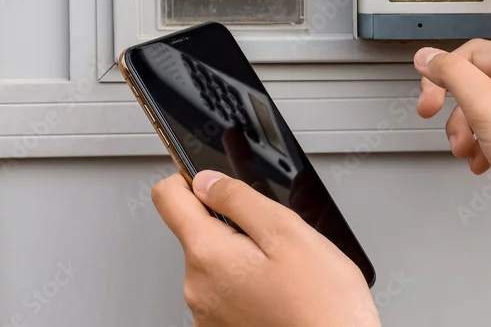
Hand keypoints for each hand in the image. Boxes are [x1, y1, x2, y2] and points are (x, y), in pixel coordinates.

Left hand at [151, 171, 379, 326]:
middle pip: (198, 230)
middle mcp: (197, 287)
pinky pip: (228, 289)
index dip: (190, 177)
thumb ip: (241, 198)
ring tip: (286, 266)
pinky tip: (282, 288)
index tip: (213, 177)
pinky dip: (250, 281)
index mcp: (209, 255)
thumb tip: (209, 180)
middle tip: (278, 233)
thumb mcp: (289, 232)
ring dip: (246, 254)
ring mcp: (208, 313)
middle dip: (234, 222)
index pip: (168, 197)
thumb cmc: (322, 307)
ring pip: (217, 260)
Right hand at [413, 0, 490, 248]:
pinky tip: (479, 157)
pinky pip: (489, 116)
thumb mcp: (489, 111)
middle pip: (479, 55)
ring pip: (480, 90)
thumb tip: (430, 59)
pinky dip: (476, 134)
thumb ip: (453, 77)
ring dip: (464, 117)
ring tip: (466, 143)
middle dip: (451, 83)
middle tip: (434, 106)